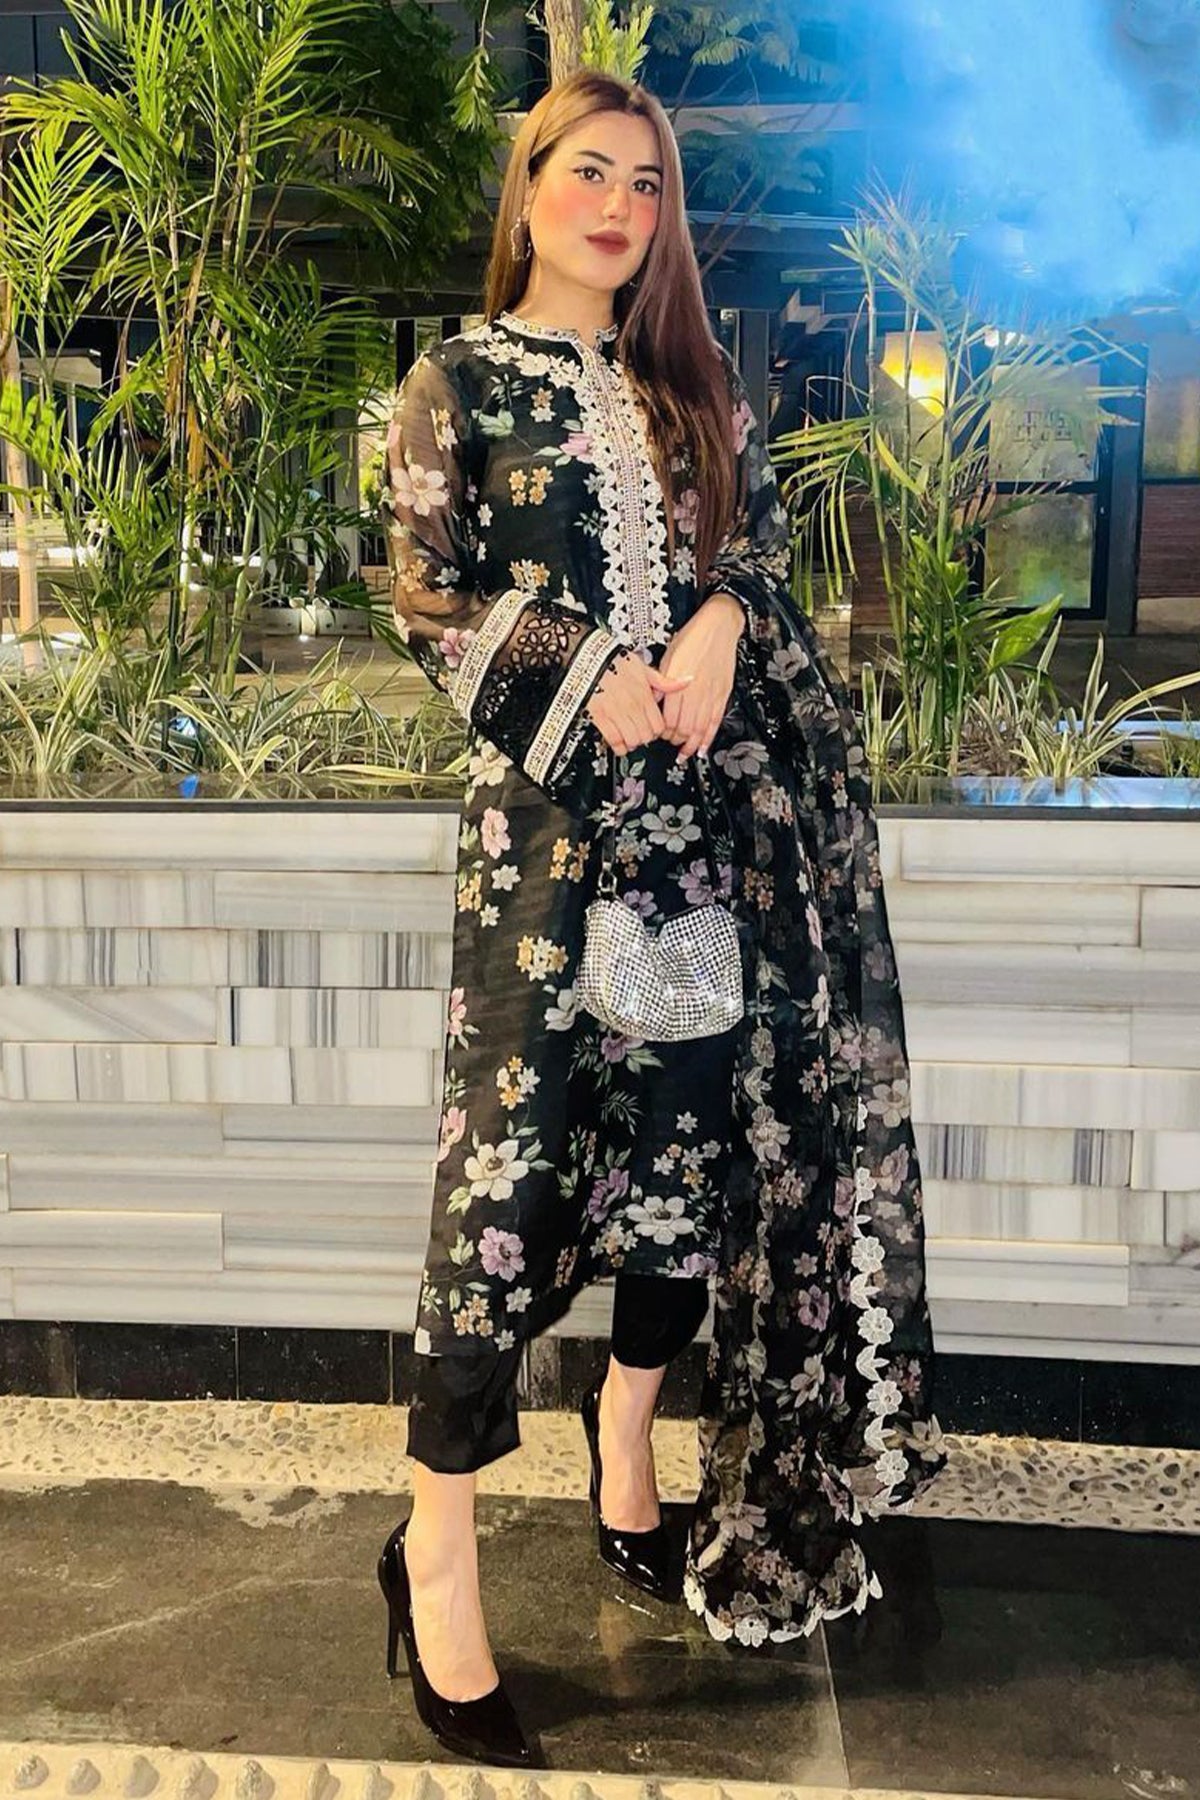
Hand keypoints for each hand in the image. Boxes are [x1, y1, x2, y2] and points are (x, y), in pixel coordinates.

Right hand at [587, 649, 693, 754]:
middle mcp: (631, 706)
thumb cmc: (616, 662)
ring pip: (632, 740)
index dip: (658, 730)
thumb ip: (666, 681)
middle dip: (646, 737)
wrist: (590, 659)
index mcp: (644, 696)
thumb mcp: (645, 669)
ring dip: (633, 742)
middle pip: (646, 736)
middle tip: (642, 733)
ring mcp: (616, 713)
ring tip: (631, 737)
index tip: (654, 728)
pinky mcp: (601, 718)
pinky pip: (613, 740)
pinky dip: (618, 746)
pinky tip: (619, 742)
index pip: (659, 726)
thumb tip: (687, 681)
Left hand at [657, 592, 743, 760]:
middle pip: (684, 727)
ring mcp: (711, 694)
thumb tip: (654, 701)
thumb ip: (662, 683)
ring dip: (691, 744)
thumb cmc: (692, 638)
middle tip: (671, 742)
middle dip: (676, 739)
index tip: (661, 733)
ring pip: (700, 728)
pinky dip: (709, 737)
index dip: (664, 731)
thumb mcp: (669, 657)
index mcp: (679, 683)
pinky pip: (715, 721)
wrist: (718, 627)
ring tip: (685, 754)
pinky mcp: (723, 693)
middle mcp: (695, 691)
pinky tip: (703, 747)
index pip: (669, 718)